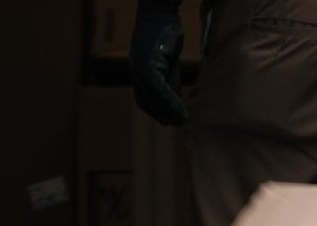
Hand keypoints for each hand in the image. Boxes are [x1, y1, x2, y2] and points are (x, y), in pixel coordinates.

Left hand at [130, 2, 188, 125]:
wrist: (161, 10)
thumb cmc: (165, 32)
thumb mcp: (167, 60)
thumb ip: (168, 79)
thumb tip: (174, 102)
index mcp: (137, 71)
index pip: (142, 98)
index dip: (155, 111)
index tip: (167, 120)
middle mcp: (135, 71)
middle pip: (146, 101)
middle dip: (160, 115)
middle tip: (175, 123)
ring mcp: (140, 67)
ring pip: (153, 98)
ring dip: (167, 111)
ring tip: (181, 119)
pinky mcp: (149, 63)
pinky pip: (159, 88)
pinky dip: (170, 101)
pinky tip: (180, 108)